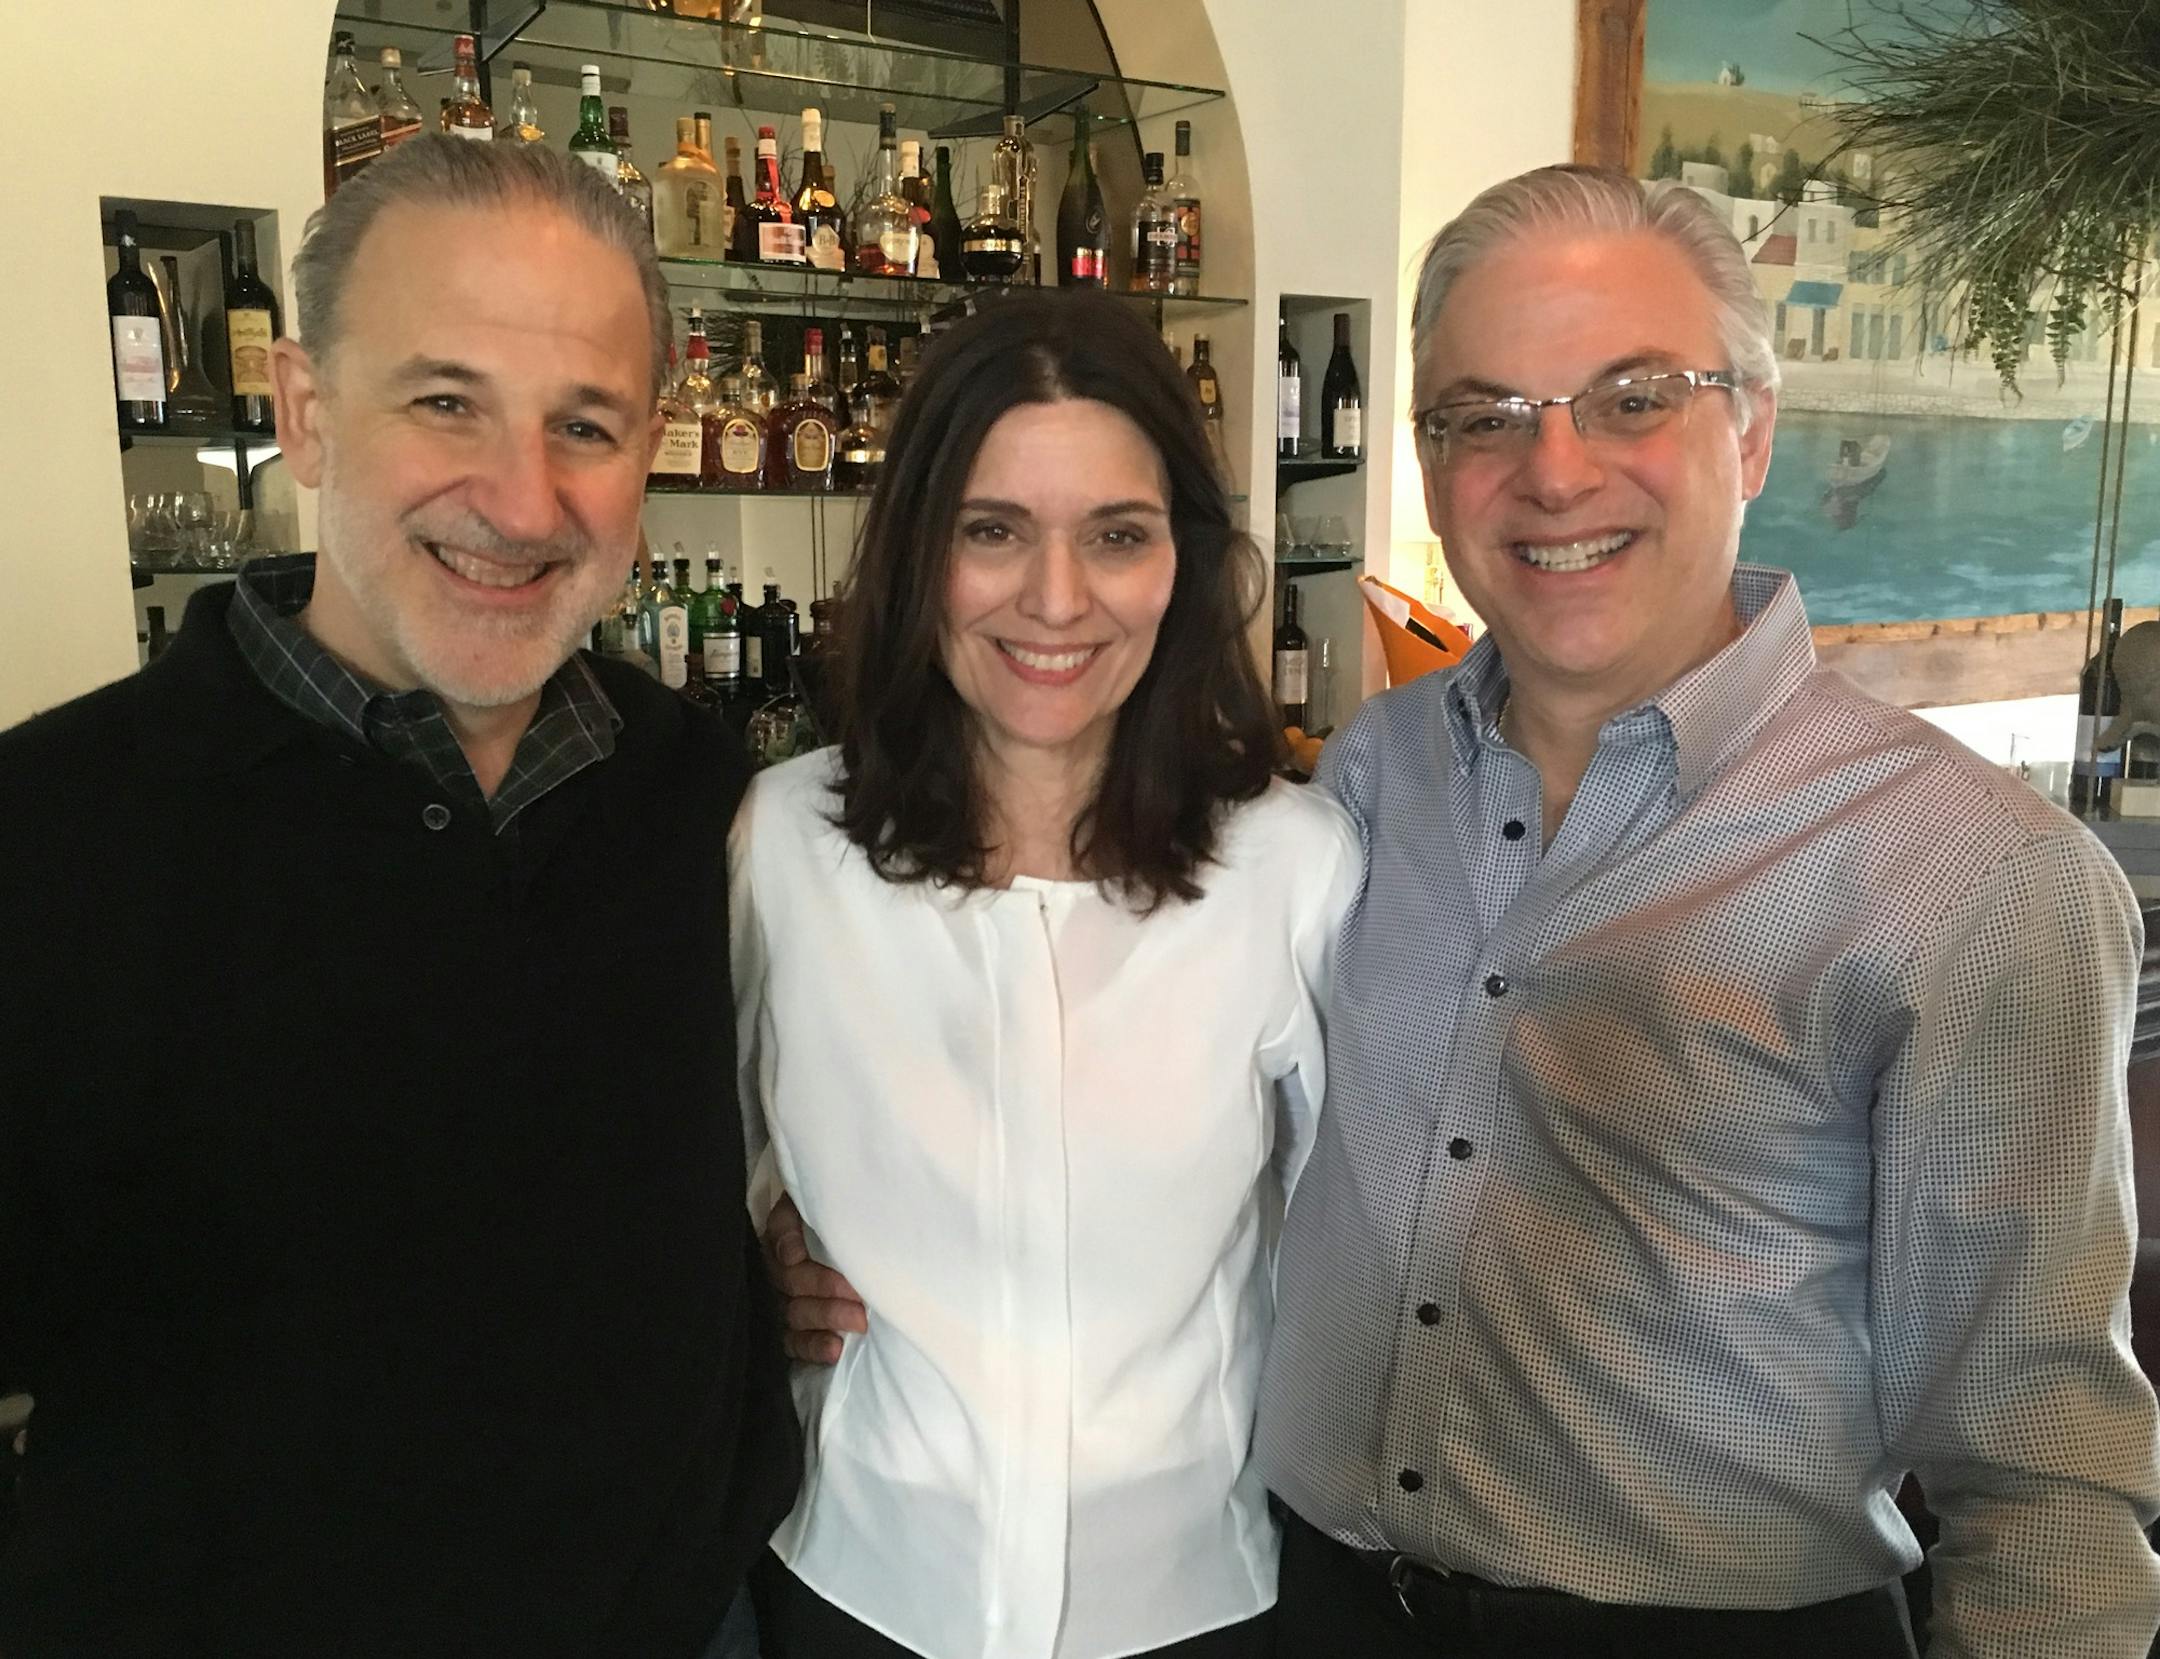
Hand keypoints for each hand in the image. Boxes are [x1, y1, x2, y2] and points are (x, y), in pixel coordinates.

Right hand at [763, 1193, 866, 1364]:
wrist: (862, 1251)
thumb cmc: (845, 1223)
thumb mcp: (826, 1207)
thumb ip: (801, 1219)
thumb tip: (790, 1255)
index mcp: (783, 1236)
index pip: (778, 1239)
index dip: (788, 1246)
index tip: (802, 1257)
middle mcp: (777, 1270)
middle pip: (791, 1281)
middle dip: (824, 1287)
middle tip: (859, 1296)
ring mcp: (783, 1303)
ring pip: (796, 1313)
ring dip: (826, 1317)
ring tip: (858, 1322)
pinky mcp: (793, 1332)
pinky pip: (795, 1343)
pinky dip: (815, 1347)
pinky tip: (835, 1350)